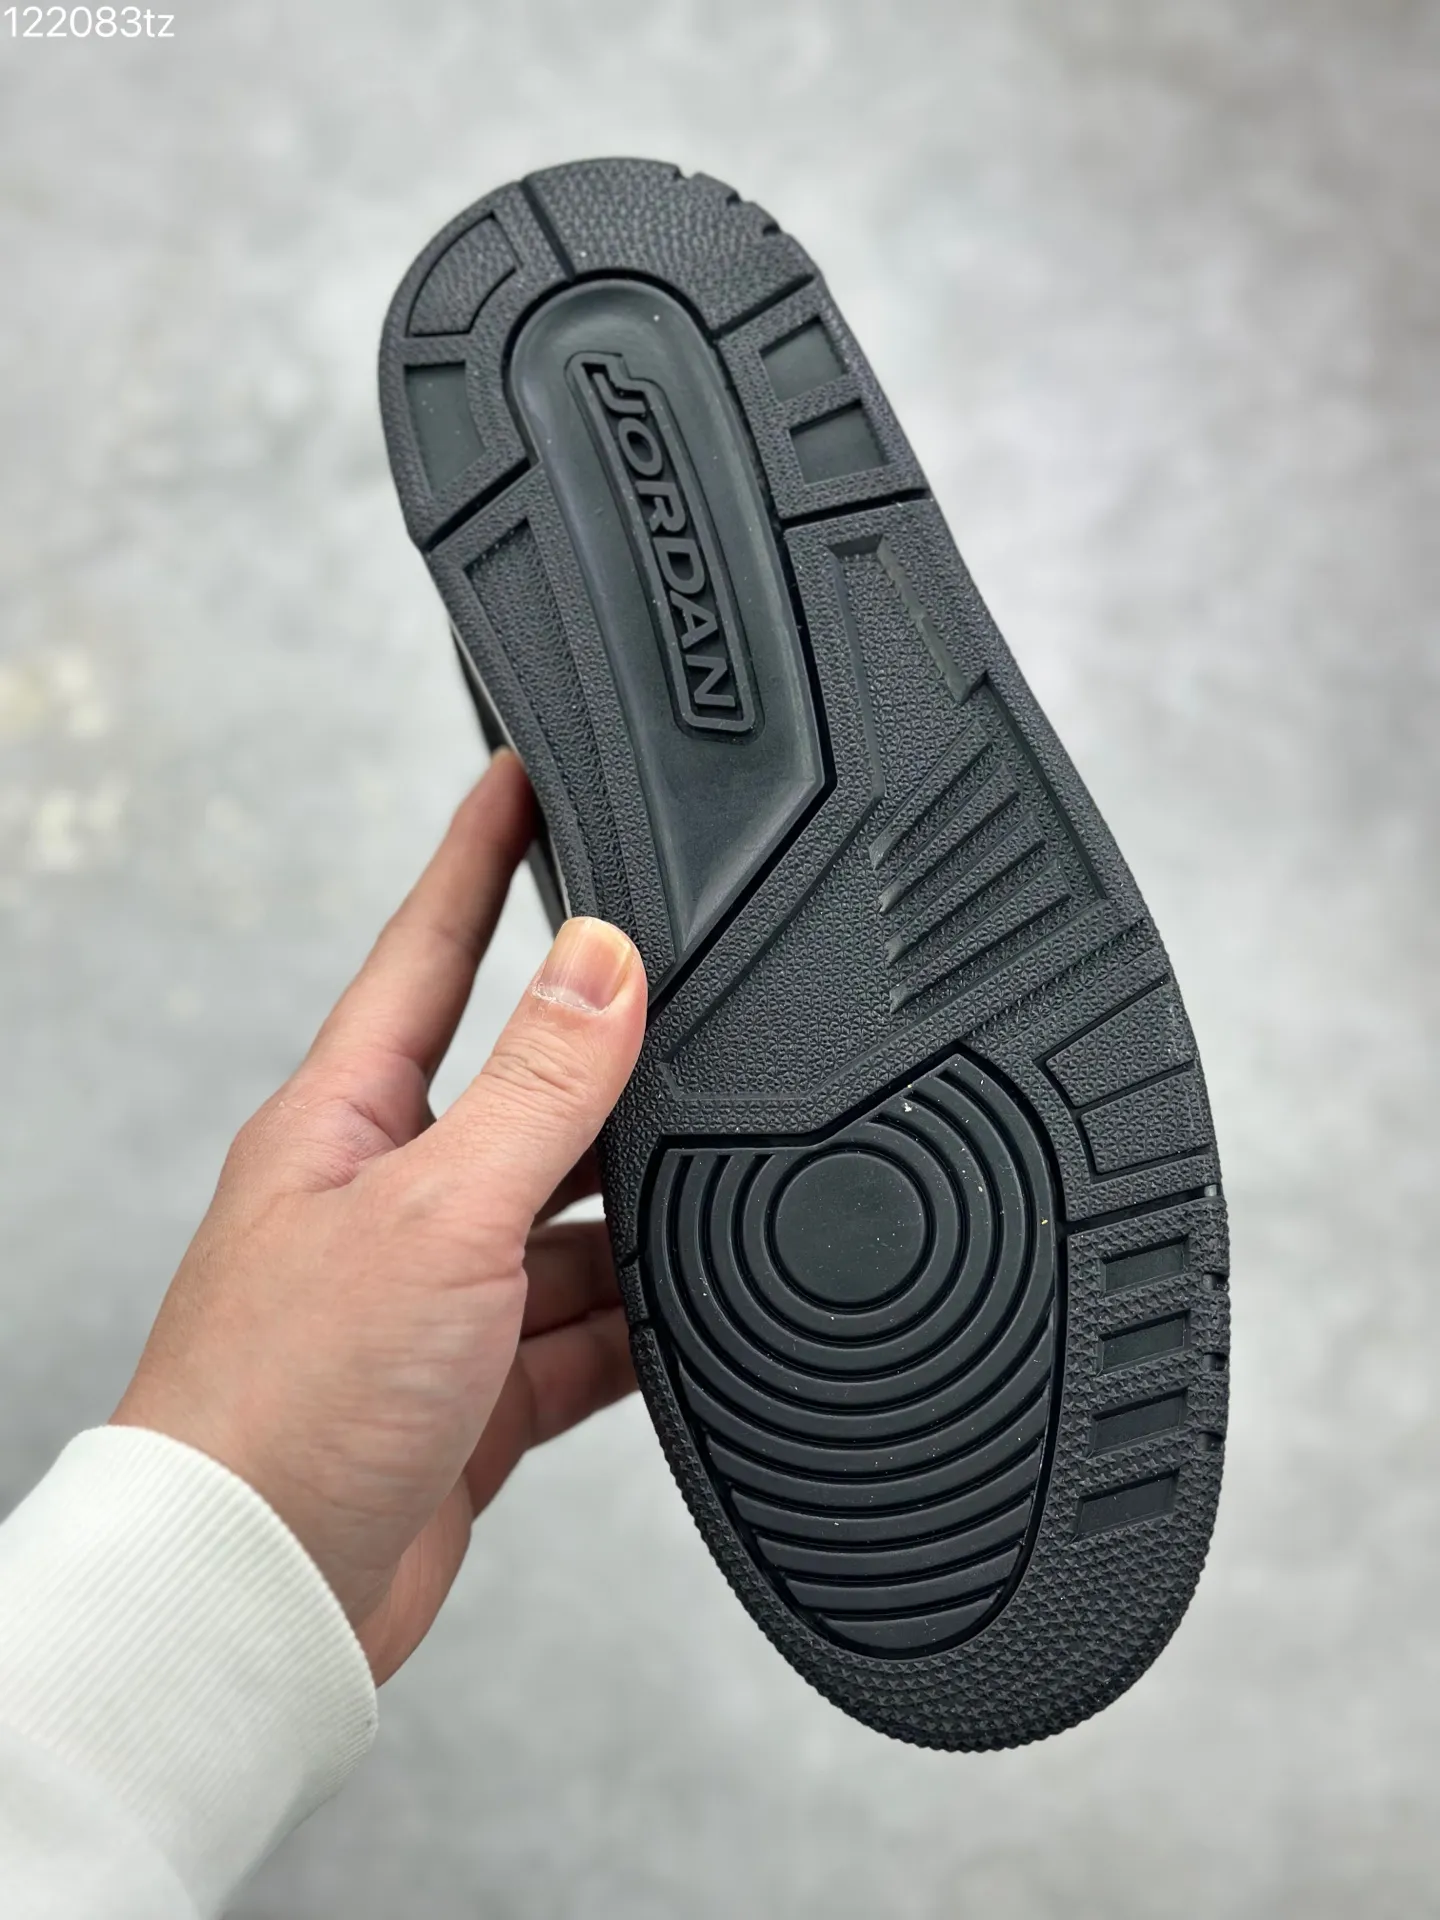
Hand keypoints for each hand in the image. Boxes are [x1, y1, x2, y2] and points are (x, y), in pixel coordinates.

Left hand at [112, 751, 646, 1682]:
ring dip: (633, 1222)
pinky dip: (636, 1331)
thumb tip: (606, 961)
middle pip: (527, 1093)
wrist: (255, 1601)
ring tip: (713, 1191)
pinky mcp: (474, 1389)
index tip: (525, 771)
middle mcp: (390, 1194)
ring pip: (569, 1223)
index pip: (429, 947)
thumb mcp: (439, 1214)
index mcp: (347, 1119)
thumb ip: (539, 1089)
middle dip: (608, 1065)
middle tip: (698, 1005)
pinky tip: (688, 1320)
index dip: (481, 854)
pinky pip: (582, 1333)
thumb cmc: (285, 1402)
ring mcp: (435, 1294)